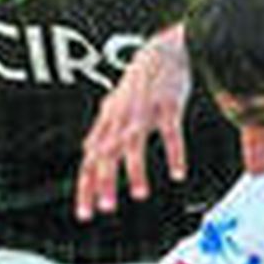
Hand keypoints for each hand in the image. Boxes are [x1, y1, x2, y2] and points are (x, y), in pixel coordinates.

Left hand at [76, 29, 191, 219]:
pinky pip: (170, 132)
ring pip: (134, 143)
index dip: (85, 186)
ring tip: (139, 195)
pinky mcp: (168, 104)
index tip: (85, 214)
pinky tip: (178, 173)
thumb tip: (85, 150)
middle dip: (104, 182)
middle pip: (106, 153)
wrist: (165, 50)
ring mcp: (144, 110)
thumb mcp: (117, 105)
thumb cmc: (142, 81)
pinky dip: (174, 153)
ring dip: (135, 170)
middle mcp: (121, 117)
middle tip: (106, 208)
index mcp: (108, 121)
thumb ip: (103, 130)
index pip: (90, 159)